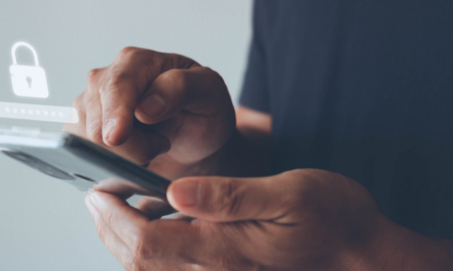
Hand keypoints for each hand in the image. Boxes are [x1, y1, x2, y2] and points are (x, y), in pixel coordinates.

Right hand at [64, 47, 234, 178]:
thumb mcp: (208, 91)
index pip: (115, 87)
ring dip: (121, 156)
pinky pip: (80, 153)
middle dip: (130, 147)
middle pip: (97, 123)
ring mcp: (88, 104)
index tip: (116, 137)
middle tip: (160, 144)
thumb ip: (180, 88)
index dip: (114, 113)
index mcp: (135, 62)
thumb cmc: (201, 109)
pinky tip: (130, 156)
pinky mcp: (80, 128)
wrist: (194, 135)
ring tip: (147, 146)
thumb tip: (144, 107)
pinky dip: (106, 163)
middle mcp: (104, 79)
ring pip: (86, 142)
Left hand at [85, 169, 437, 270]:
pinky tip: (148, 216)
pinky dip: (147, 243)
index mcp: (223, 252)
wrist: (358, 251)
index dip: (113, 218)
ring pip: (148, 266)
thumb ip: (229, 196)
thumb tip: (174, 192)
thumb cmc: (330, 218)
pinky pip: (169, 265)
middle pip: (138, 260)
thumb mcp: (287, 194)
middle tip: (94, 194)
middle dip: (109, 227)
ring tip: (112, 202)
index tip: (96, 190)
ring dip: (123, 237)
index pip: (146, 244)